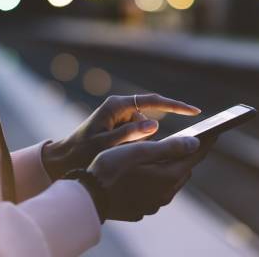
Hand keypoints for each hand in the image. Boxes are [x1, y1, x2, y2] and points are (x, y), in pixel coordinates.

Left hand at [42, 94, 200, 180]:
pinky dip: (134, 142)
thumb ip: (129, 134)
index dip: (175, 106)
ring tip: (116, 152)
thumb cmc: (82, 151)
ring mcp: (119, 115)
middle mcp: (119, 106)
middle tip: (133, 147)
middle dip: (147, 134)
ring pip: (143, 127)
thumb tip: (155, 124)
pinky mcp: (118, 124)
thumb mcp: (106, 145)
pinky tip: (118, 152)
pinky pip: (136, 132)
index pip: (153, 101)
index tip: (194, 111)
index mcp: (116, 106)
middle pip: (148, 116)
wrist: (64, 158)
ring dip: (137, 141)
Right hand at [88, 136, 215, 221]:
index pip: (195, 156)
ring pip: (170, 182)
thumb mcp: (140, 150)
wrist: (87, 196)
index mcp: (168, 176)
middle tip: (184, 140)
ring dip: (169, 169)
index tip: (214, 132)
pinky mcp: (141, 210)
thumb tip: (196, 142)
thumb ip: (170, 147)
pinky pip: (156, 192)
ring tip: (162, 155)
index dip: (205, 142)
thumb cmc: (111, 167)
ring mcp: (153, 204)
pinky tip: (144, 173)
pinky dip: (156, 181)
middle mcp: (165, 194)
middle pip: (183, 169)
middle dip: (185, 155)